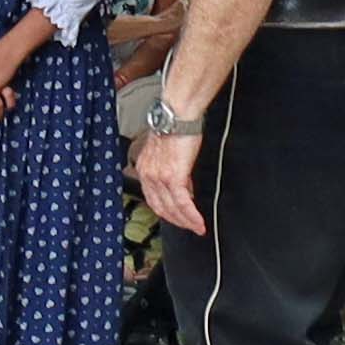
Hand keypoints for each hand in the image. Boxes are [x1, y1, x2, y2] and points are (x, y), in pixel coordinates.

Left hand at [137, 114, 205, 234]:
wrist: (176, 116)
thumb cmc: (175, 128)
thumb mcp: (168, 152)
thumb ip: (172, 170)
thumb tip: (184, 185)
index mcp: (145, 168)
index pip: (153, 198)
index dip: (165, 211)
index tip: (177, 218)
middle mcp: (148, 175)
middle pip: (160, 207)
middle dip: (176, 221)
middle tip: (189, 228)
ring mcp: (159, 178)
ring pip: (172, 208)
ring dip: (186, 221)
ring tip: (197, 228)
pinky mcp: (173, 177)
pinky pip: (183, 203)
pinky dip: (192, 216)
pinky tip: (199, 222)